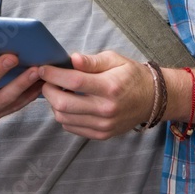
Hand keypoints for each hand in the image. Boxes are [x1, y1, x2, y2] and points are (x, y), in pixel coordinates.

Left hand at [39, 51, 153, 138]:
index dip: (53, 74)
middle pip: (63, 104)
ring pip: (63, 118)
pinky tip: (68, 103)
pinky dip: (63, 115)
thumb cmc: (130, 75)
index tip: (43, 68)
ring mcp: (104, 125)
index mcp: (110, 87)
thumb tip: (72, 59)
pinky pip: (71, 127)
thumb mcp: (114, 60)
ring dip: (53, 103)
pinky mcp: (102, 134)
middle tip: (46, 81)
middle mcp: (107, 109)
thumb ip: (92, 61)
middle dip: (48, 90)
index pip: (74, 81)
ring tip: (58, 91)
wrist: (152, 99)